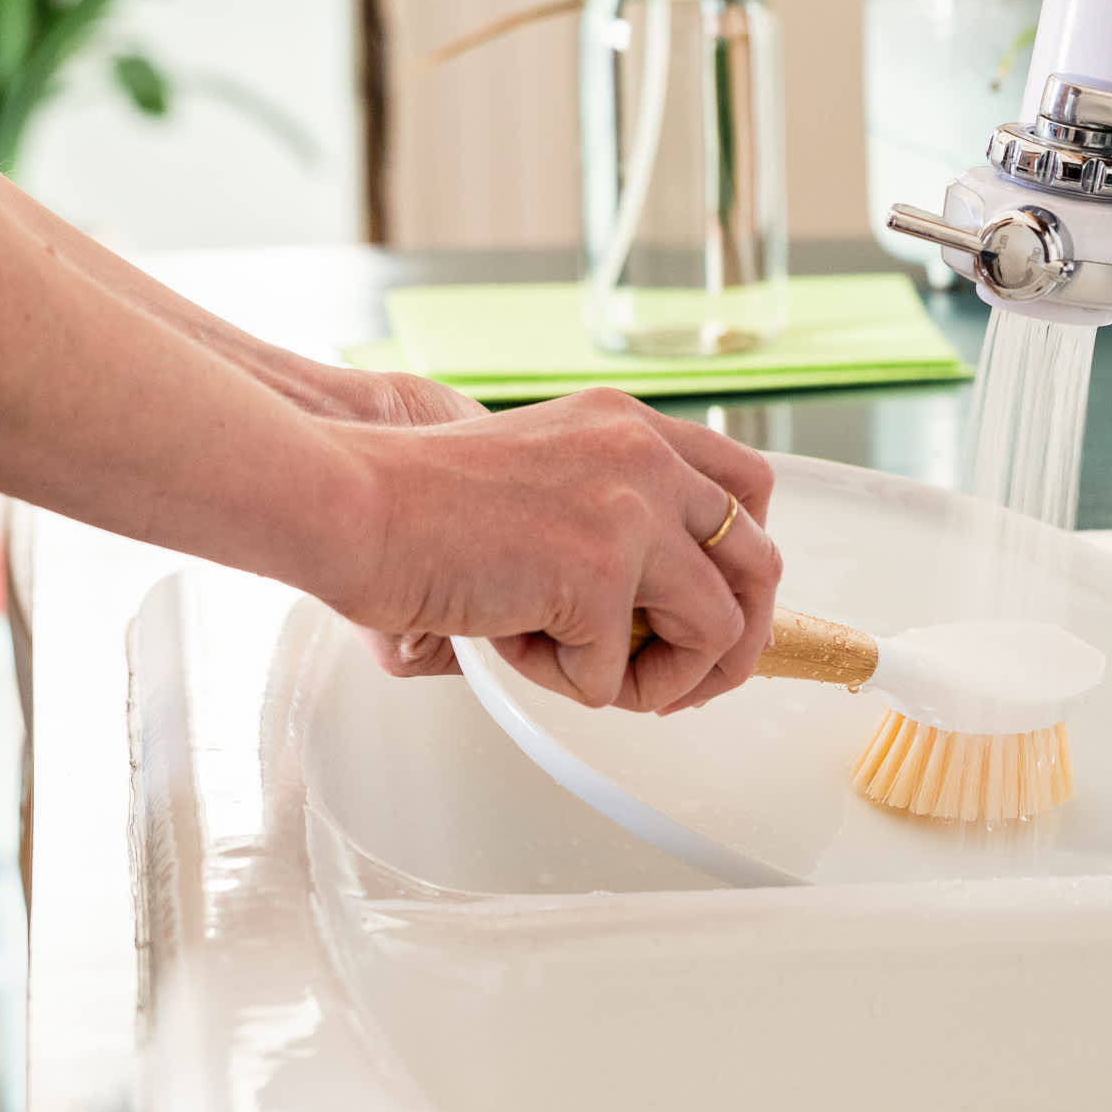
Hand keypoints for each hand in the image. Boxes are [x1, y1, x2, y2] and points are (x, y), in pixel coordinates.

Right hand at [328, 387, 782, 712]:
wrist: (352, 503)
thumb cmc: (420, 502)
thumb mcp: (545, 470)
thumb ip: (614, 509)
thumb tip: (672, 606)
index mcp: (632, 426)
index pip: (748, 486)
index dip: (744, 560)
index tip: (712, 604)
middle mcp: (646, 458)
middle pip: (760, 563)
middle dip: (737, 639)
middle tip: (689, 681)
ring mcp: (631, 513)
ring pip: (718, 629)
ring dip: (664, 678)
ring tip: (592, 676)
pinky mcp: (601, 574)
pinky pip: (623, 675)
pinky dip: (572, 684)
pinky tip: (515, 646)